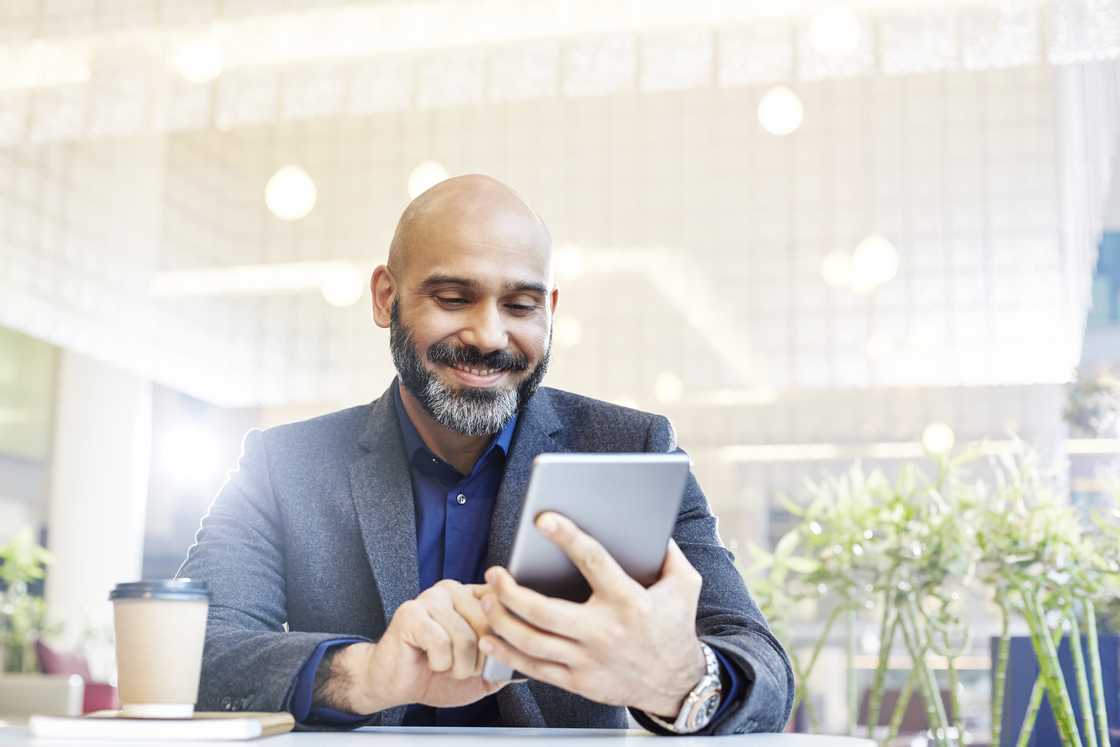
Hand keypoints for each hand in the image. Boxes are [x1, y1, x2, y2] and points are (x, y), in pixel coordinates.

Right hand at [338, 580, 507, 713]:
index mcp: (473, 596)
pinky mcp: (411, 613)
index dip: (505, 636)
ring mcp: (430, 598)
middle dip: (479, 660)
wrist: (395, 684)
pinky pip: (441, 642)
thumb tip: (531, 661)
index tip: (494, 653)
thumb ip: (505, 661)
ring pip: (466, 637)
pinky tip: (429, 661)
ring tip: (445, 666)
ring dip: (458, 666)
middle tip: (462, 667)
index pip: (504, 605)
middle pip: (488, 625)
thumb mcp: (481, 672)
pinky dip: (439, 663)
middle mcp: (453, 590)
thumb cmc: (436, 674)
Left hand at [477, 512, 706, 717]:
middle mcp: (604, 631)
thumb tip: (651, 523)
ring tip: (487, 599)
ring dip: (502, 620)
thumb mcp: (684, 585)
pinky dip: (507, 653)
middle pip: (544, 611)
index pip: (592, 561)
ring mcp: (588, 660)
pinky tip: (491, 637)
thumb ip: (669, 553)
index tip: (542, 520)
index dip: (566, 537)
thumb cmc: (675, 627)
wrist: (677, 684)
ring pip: (532, 642)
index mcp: (629, 600)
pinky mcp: (579, 682)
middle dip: (510, 591)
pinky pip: (535, 668)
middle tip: (494, 573)